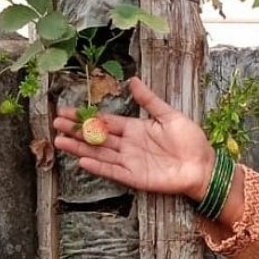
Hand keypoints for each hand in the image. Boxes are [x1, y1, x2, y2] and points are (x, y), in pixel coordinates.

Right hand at [52, 77, 214, 200]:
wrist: (203, 165)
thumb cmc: (190, 140)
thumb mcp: (169, 115)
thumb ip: (149, 100)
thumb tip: (133, 81)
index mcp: (135, 128)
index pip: (104, 122)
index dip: (86, 117)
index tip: (66, 112)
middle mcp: (128, 145)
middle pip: (96, 137)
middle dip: (76, 130)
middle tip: (55, 124)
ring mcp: (130, 162)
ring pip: (99, 153)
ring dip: (79, 148)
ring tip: (60, 141)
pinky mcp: (135, 177)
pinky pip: (112, 171)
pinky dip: (98, 166)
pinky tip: (82, 161)